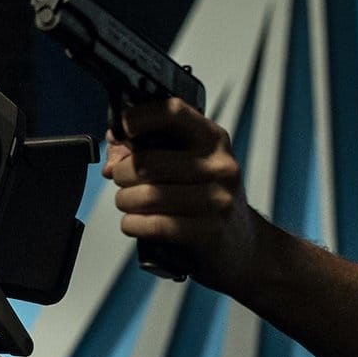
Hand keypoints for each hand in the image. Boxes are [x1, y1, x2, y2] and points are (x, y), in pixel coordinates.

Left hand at [103, 96, 264, 292]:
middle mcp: (219, 165)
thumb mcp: (189, 166)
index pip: (172, 112)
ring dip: (125, 201)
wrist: (243, 245)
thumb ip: (148, 152)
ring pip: (147, 195)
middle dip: (122, 173)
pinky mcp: (209, 232)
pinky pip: (155, 225)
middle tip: (121, 181)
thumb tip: (113, 160)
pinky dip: (133, 225)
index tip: (120, 129)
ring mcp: (218, 199)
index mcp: (212, 139)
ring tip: (128, 204)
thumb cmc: (206, 199)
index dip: (138, 117)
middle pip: (148, 162)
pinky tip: (133, 223)